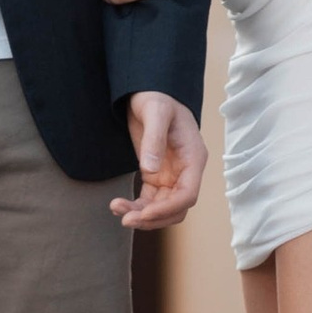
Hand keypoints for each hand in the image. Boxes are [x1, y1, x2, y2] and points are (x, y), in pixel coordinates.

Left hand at [112, 92, 204, 229]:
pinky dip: (136, 207)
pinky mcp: (157, 177)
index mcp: (194, 158)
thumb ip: (154, 139)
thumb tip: (150, 170)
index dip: (168, 209)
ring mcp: (172, 176)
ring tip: (117, 209)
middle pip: (176, 208)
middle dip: (153, 218)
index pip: (188, 194)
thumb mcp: (156, 112)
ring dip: (142, 215)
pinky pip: (150, 201)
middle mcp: (186, 171)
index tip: (145, 212)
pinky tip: (119, 205)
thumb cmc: (157, 98)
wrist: (149, 92)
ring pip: (162, 209)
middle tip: (126, 219)